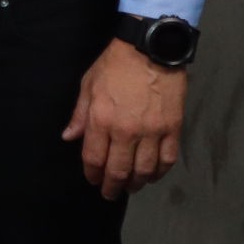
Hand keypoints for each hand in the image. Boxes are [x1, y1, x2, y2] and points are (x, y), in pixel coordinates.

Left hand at [63, 38, 186, 198]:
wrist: (150, 50)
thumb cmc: (114, 65)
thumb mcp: (88, 85)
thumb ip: (79, 115)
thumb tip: (69, 137)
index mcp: (102, 120)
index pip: (94, 158)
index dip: (92, 174)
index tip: (92, 180)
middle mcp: (127, 131)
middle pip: (119, 170)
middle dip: (112, 186)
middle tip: (110, 193)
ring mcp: (153, 132)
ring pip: (144, 170)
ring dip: (136, 183)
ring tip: (131, 186)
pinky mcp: (173, 129)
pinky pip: (167, 159)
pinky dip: (160, 172)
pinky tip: (153, 175)